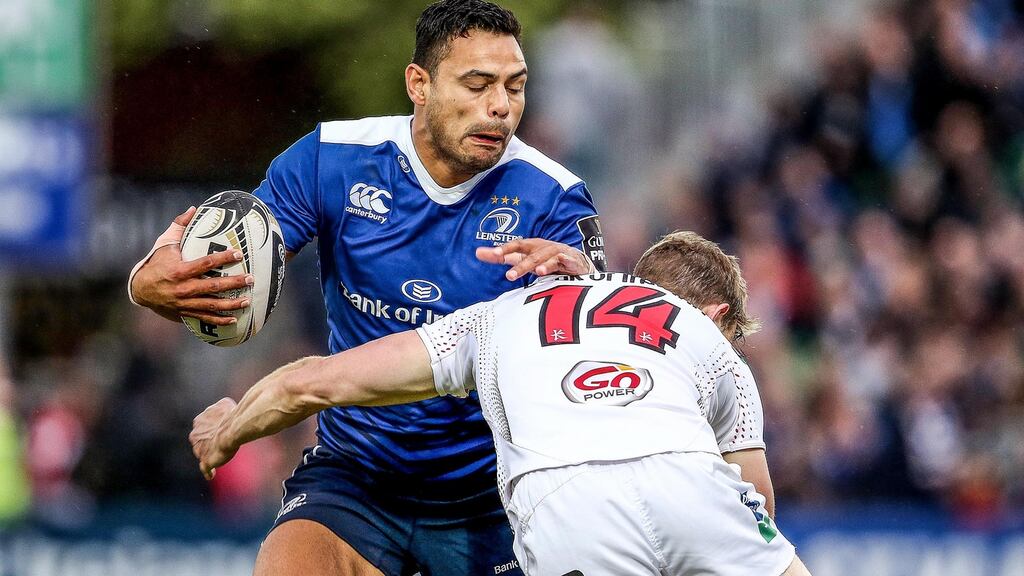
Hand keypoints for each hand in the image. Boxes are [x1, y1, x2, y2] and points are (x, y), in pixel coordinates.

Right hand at [129, 207, 253, 324]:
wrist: (140, 289)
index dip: (223, 258)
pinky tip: (234, 320)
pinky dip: (219, 320)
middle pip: (213, 285)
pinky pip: (205, 317)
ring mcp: (185, 302)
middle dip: (234, 282)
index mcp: (180, 270)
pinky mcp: (185, 312)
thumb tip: (193, 209)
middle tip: (250, 278)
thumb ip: (179, 226)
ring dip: (231, 304)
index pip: (206, 263)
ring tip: (248, 300)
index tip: (239, 254)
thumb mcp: (165, 244)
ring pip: (212, 304)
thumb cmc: (156, 263)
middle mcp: (184, 287)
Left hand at [189, 397, 238, 479]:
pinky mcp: (205, 461)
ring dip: (210, 453)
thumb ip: (219, 408)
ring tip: (222, 455)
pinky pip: (205, 469)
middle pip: (200, 441)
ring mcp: (198, 450)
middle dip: (208, 441)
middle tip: (221, 442)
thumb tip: (223, 409)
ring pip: (202, 453)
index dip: (212, 428)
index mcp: (198, 421)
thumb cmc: (230, 415)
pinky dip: (209, 472)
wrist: (232, 429)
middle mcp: (194, 435)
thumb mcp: (225, 403)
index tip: (221, 429)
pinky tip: (211, 474)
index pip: (203, 426)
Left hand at [476, 238, 592, 280]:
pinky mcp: (570, 260)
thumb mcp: (523, 257)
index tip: (492, 255)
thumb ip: (502, 256)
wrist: (576, 262)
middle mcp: (543, 247)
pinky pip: (564, 261)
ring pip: (547, 258)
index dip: (505, 249)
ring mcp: (557, 253)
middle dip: (521, 265)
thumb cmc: (545, 259)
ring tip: (536, 272)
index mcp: (531, 246)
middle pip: (531, 255)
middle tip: (509, 276)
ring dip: (542, 264)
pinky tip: (554, 271)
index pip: (516, 246)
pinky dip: (559, 264)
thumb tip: (477, 252)